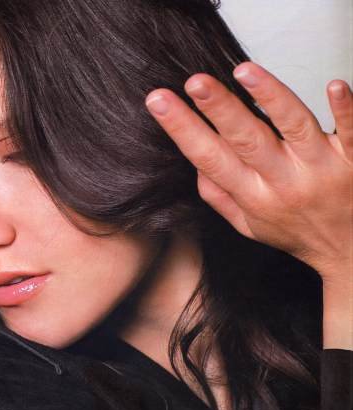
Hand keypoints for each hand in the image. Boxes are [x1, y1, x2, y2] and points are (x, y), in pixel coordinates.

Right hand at [144, 61, 352, 283]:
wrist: (349, 253)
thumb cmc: (298, 233)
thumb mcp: (249, 227)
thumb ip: (220, 196)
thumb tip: (196, 165)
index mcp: (254, 197)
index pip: (210, 158)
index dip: (183, 129)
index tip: (159, 101)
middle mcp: (283, 182)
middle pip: (246, 140)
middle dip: (218, 110)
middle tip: (194, 82)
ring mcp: (320, 169)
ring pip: (294, 127)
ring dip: (269, 98)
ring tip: (244, 71)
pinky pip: (350, 131)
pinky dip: (344, 110)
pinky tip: (335, 87)